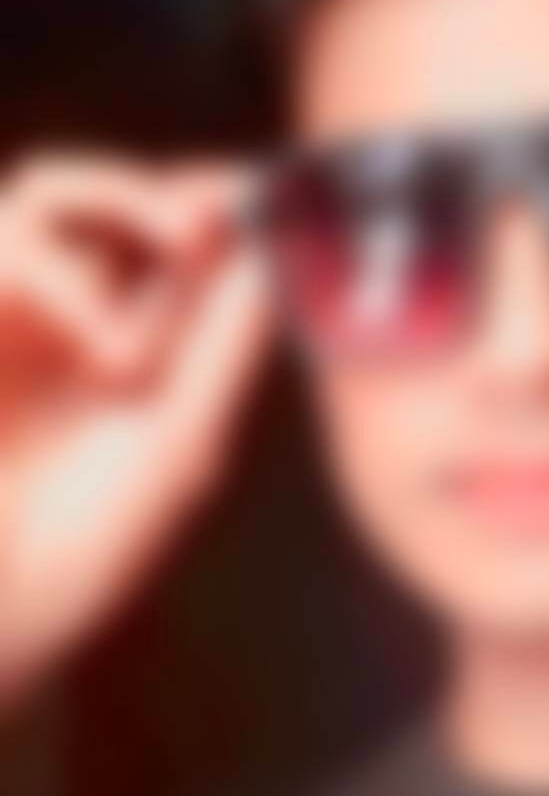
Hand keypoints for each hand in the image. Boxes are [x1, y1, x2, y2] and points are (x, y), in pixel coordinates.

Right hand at [0, 154, 273, 707]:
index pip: (186, 255)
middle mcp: (76, 323)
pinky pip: (4, 249)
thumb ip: (222, 350)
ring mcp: (13, 319)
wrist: (1, 606)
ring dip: (117, 202)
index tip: (273, 189)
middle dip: (174, 191)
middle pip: (119, 204)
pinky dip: (58, 279)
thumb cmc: (86, 549)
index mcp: (140, 352)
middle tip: (218, 211)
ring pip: (47, 198)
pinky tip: (106, 350)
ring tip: (181, 244)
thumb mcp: (179, 446)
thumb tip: (272, 259)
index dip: (226, 209)